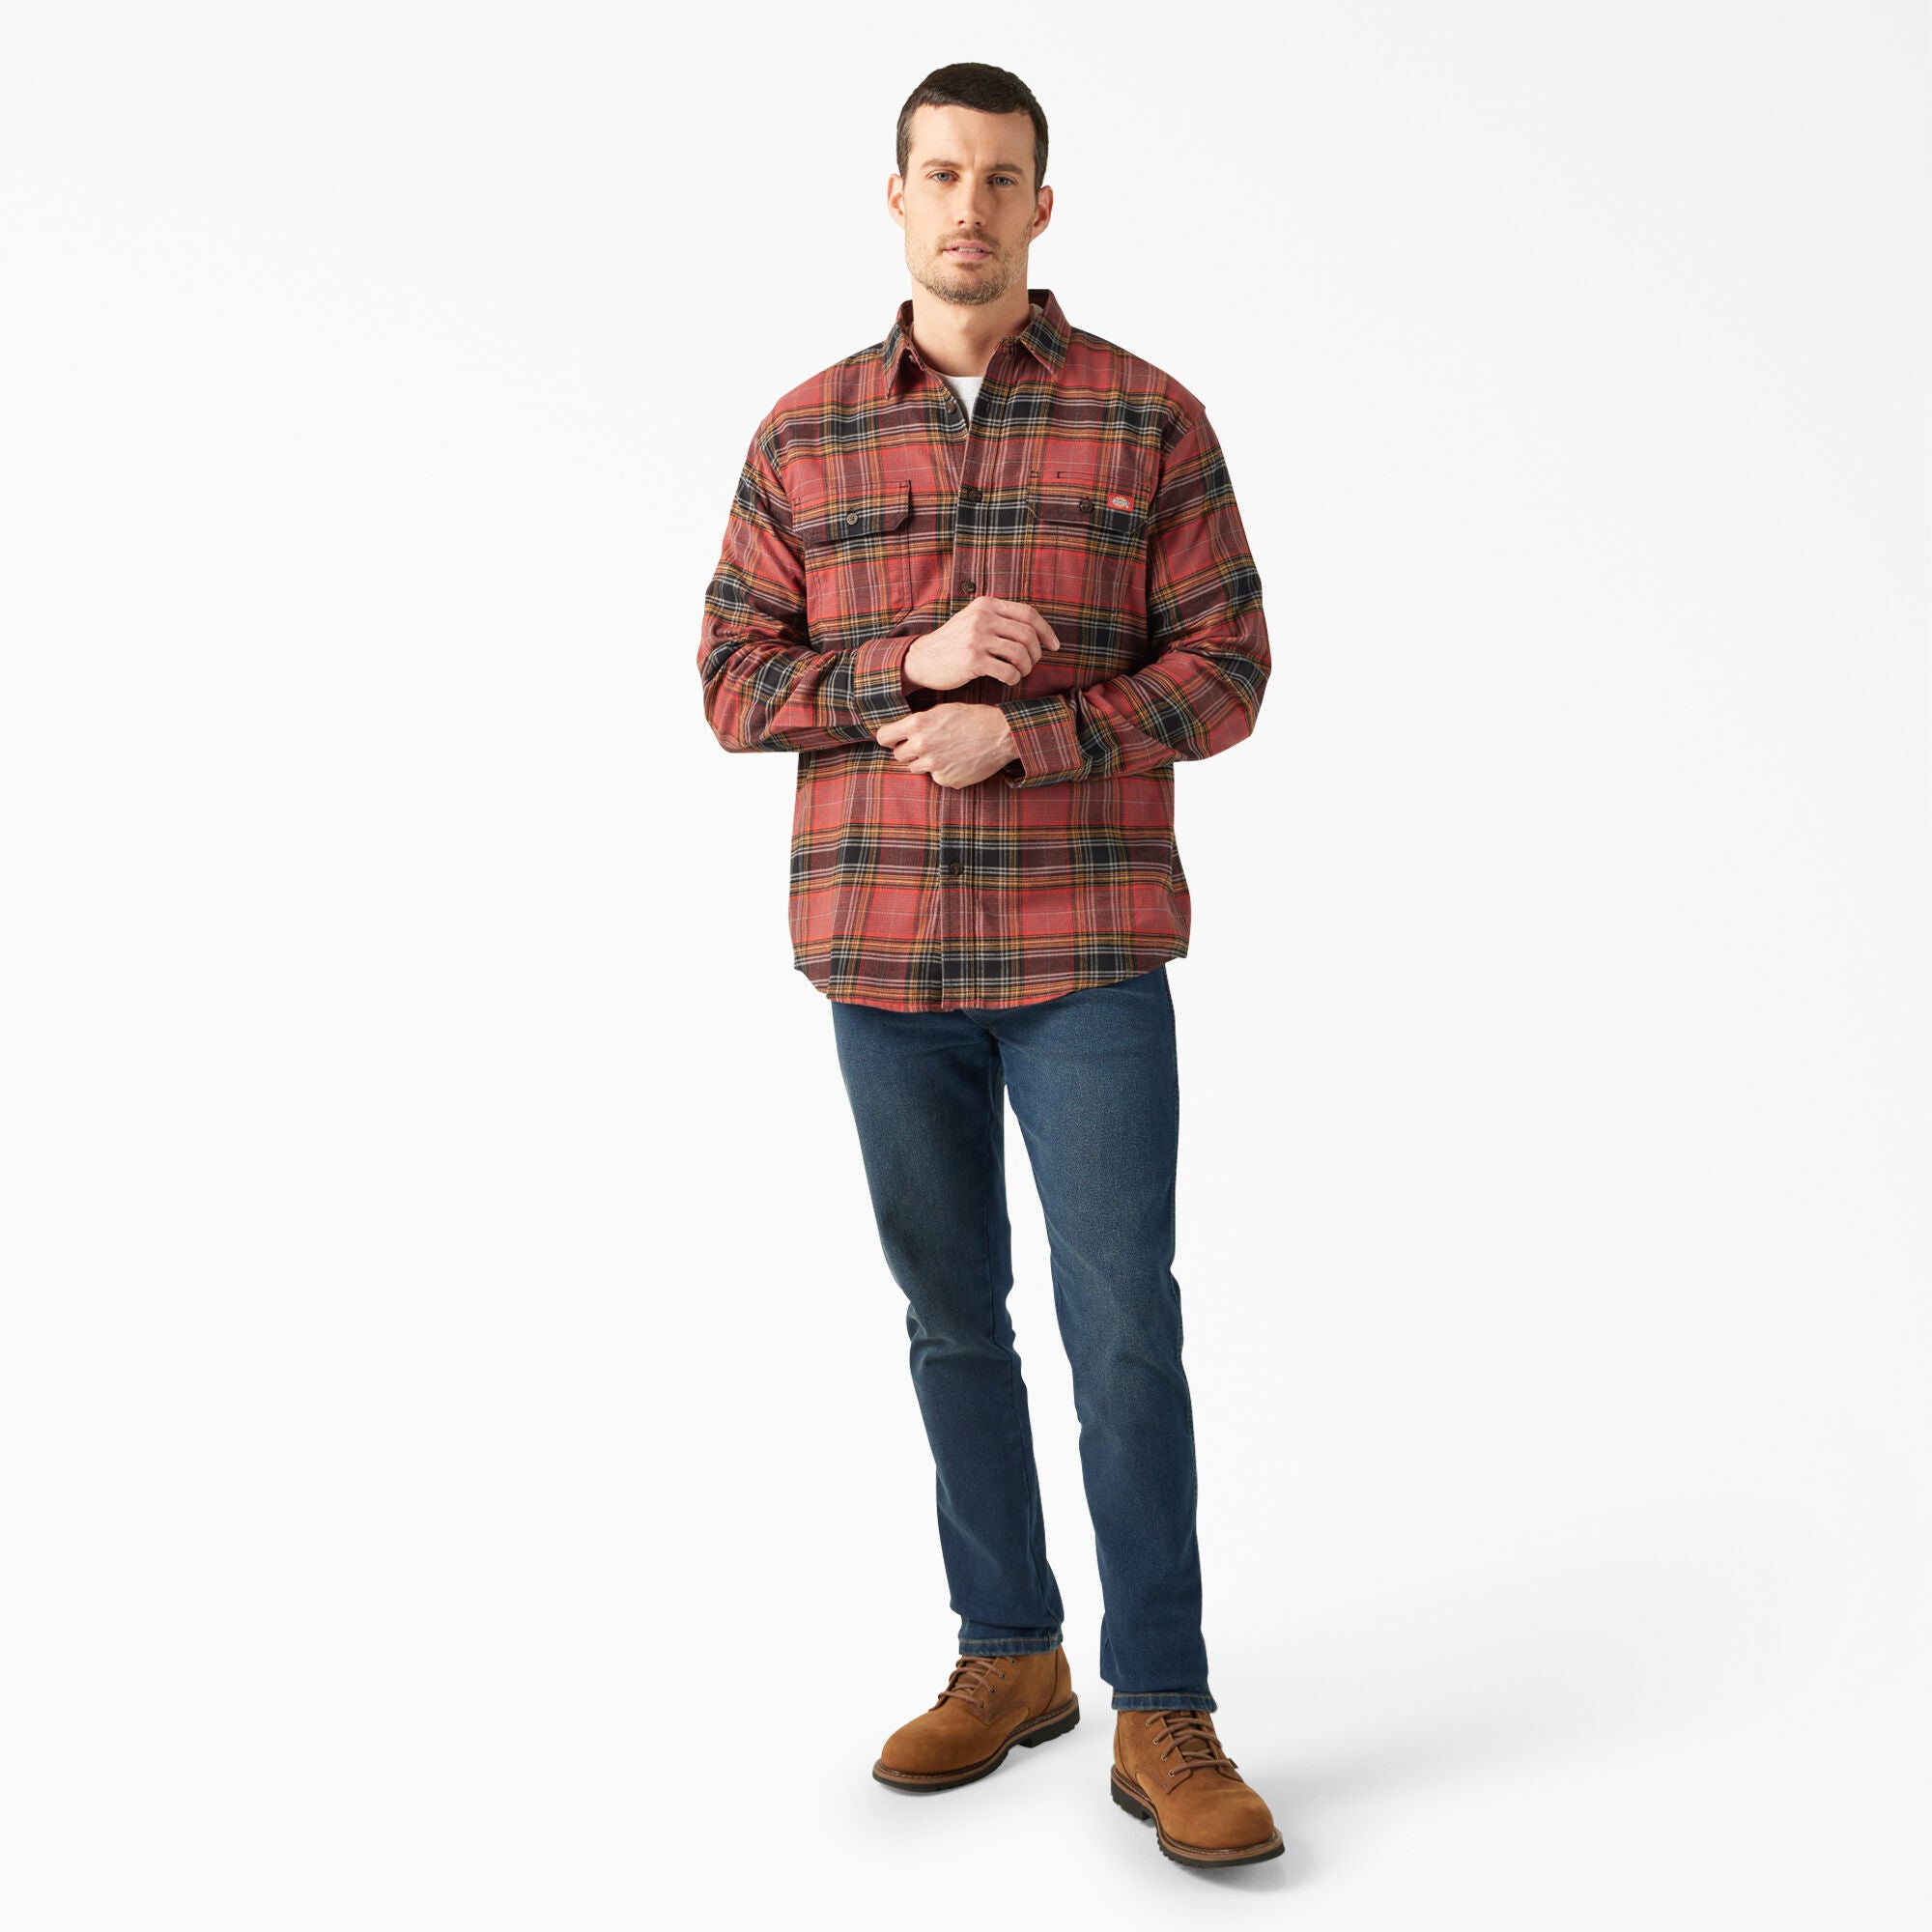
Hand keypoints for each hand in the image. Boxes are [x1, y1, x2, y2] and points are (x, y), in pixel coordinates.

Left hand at [876, 702, 1019, 788]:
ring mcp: (934, 765)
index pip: (884, 737)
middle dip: (909, 751)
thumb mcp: (941, 711)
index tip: (895, 739)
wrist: (1001, 734)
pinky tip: (958, 761)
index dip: (889, 738)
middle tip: (927, 745)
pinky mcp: (946, 780)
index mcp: (917, 724)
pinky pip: (936, 778)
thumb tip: (900, 733)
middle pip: (898, 755)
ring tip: (945, 751)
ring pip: (915, 768)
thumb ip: (918, 722)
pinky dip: (944, 771)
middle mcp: (922, 745)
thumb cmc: (972, 718)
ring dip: (925, 762)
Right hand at [904, 595, 1059, 691]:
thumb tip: (1036, 630)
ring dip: (1026, 667)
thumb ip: (999, 618)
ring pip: (1020, 654)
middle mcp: (982, 618)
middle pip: (1028, 635)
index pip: (1028, 613)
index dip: (1046, 631)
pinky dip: (1014, 678)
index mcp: (986, 604)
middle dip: (1036, 653)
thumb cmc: (953, 644)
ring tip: (1020, 672)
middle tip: (1032, 664)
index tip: (1054, 646)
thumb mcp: (973, 620)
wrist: (922, 660)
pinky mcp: (973, 660)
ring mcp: (977, 638)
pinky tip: (1009, 679)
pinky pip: (1008, 671)